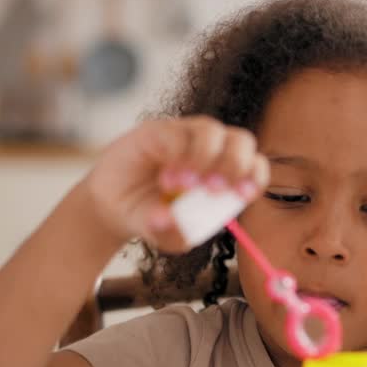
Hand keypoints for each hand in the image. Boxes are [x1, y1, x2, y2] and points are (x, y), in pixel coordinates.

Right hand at [83, 116, 268, 251]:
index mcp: (225, 175)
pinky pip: (177, 133)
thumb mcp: (164, 235)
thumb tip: (172, 221)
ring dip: (204, 159)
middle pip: (241, 140)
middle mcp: (210, 150)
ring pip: (212, 130)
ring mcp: (185, 137)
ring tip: (183, 187)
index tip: (244, 196)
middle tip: (214, 191)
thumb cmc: (150, 216)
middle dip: (235, 165)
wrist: (111, 206)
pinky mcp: (159, 131)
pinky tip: (166, 180)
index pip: (254, 166)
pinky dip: (177, 157)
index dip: (255, 177)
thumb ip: (174, 234)